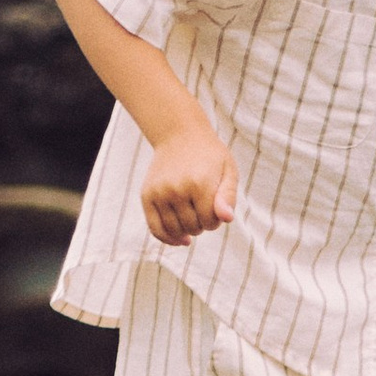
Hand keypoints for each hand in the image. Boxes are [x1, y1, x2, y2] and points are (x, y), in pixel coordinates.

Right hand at [142, 123, 238, 245]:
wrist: (179, 135)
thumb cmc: (209, 156)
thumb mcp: (228, 170)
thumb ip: (229, 195)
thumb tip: (226, 218)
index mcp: (199, 184)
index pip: (210, 222)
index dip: (217, 220)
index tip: (217, 208)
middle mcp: (176, 189)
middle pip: (193, 227)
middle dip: (203, 223)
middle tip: (204, 208)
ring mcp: (159, 193)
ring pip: (176, 231)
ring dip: (188, 230)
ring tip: (193, 216)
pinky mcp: (147, 196)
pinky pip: (155, 229)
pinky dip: (168, 238)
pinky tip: (181, 240)